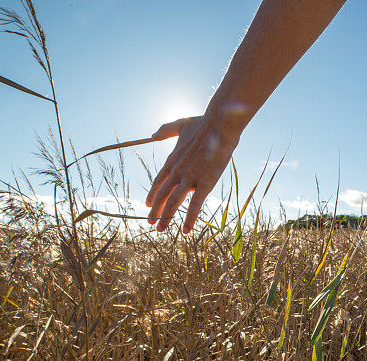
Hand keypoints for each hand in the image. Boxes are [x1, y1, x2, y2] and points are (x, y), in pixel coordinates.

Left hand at [146, 115, 239, 232]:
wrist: (219, 125)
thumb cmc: (203, 123)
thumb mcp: (181, 124)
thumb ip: (165, 130)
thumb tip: (153, 135)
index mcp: (172, 160)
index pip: (158, 181)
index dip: (152, 194)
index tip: (147, 204)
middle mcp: (177, 172)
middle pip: (161, 195)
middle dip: (155, 211)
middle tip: (150, 223)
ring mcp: (189, 179)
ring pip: (173, 203)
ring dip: (165, 218)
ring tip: (160, 230)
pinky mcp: (204, 184)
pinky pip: (194, 205)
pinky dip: (189, 219)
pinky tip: (185, 231)